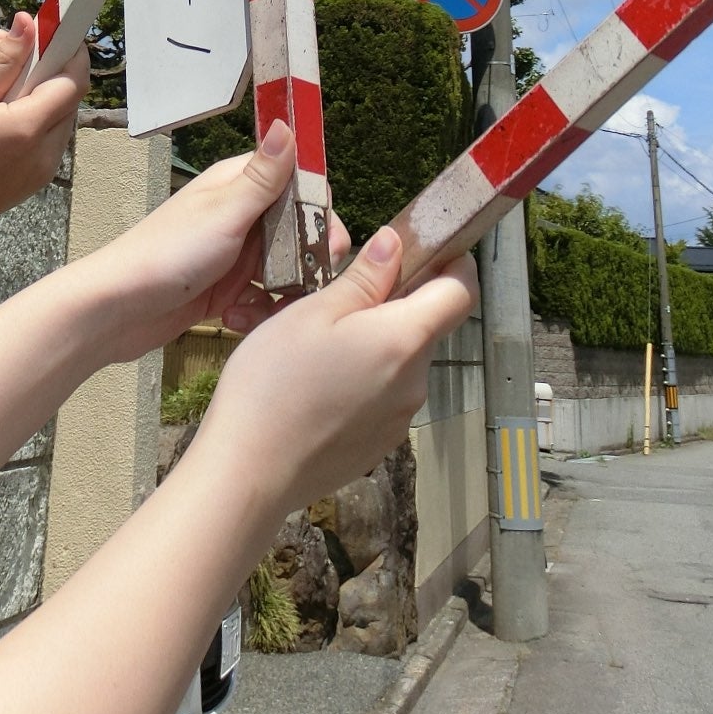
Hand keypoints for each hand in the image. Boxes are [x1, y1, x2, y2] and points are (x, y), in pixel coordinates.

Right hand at [0, 14, 87, 249]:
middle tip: (15, 48)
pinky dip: (37, 117)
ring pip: (61, 116)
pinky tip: (4, 111)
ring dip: (43, 92)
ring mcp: (43, 170)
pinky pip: (49, 138)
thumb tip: (29, 25)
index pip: (72, 78)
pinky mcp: (35, 181)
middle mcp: (46, 152)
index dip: (66, 49)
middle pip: (69, 96)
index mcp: (29, 128)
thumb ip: (3, 61)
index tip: (50, 29)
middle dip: (51, 66)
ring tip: (3, 80)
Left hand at [74, 120, 335, 362]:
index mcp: (238, 186)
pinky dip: (259, 311)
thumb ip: (263, 176)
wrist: (117, 311)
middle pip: (297, 231)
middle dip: (308, 260)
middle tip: (306, 283)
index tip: (328, 240)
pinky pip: (262, 299)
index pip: (297, 184)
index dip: (319, 211)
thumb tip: (287, 123)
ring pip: (285, 269)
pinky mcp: (225, 290)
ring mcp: (233, 255)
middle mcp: (239, 216)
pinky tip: (240, 320)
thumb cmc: (165, 255)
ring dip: (285, 291)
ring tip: (270, 305)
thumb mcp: (224, 213)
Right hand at [194, 229, 477, 516]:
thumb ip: (363, 278)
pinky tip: (321, 382)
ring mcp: (400, 418)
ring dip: (378, 341)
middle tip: (343, 295)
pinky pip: (386, 394)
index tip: (428, 247)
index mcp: (403, 340)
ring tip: (321, 343)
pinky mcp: (381, 442)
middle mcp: (415, 382)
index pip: (461, 292)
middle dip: (397, 303)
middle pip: (427, 326)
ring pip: (403, 360)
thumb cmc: (275, 382)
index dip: (454, 263)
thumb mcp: (312, 312)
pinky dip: (366, 376)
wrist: (251, 470)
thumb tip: (395, 243)